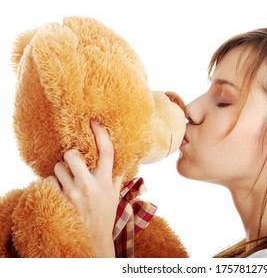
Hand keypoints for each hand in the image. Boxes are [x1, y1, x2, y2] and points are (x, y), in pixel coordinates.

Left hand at [47, 119, 122, 256]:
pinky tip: (59, 190)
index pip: (106, 151)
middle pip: (72, 155)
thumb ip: (117, 175)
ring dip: (61, 171)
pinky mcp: (59, 200)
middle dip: (70, 155)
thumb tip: (123, 159)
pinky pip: (48, 181)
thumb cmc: (106, 214)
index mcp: (106, 181)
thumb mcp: (115, 194)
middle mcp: (89, 185)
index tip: (94, 122)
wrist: (94, 237)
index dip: (100, 133)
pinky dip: (52, 183)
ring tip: (67, 180)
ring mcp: (72, 193)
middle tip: (73, 162)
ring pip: (58, 167)